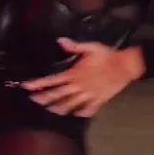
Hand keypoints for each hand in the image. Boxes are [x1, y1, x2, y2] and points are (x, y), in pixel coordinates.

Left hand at [23, 39, 144, 117]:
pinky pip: (88, 110)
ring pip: (70, 105)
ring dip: (58, 108)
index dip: (38, 84)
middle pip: (57, 95)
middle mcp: (79, 86)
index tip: (26, 86)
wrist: (127, 65)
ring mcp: (89, 95)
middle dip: (43, 98)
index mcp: (75, 74)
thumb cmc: (107, 55)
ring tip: (49, 110)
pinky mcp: (99, 100)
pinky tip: (75, 114)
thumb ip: (74, 46)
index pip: (52, 80)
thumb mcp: (90, 47)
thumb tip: (59, 40)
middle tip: (32, 101)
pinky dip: (80, 113)